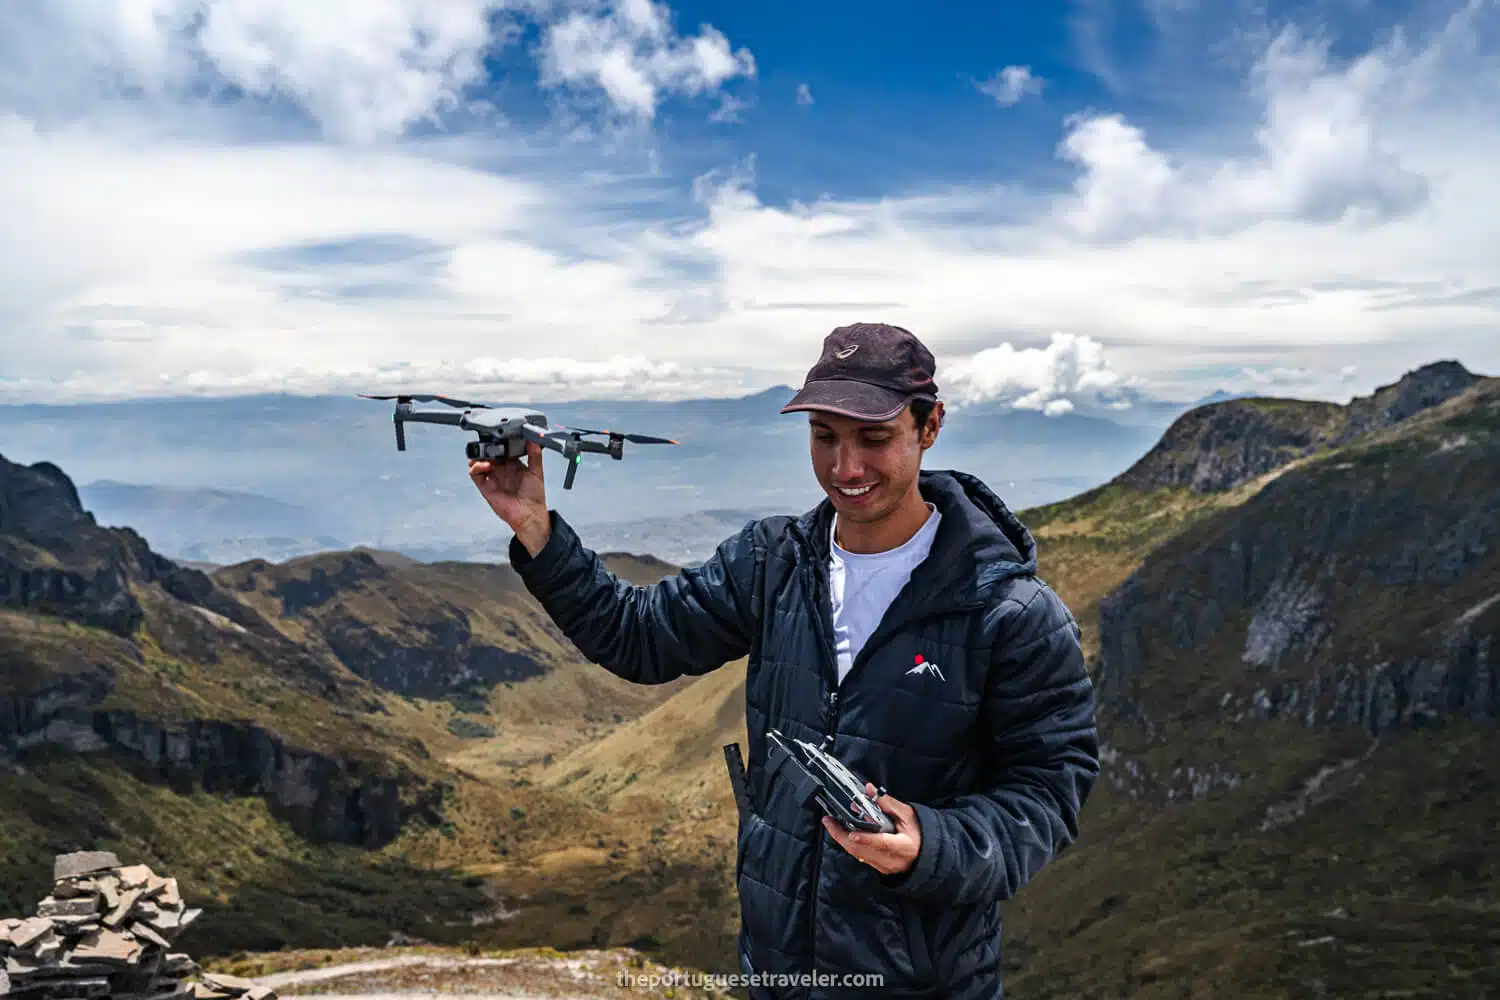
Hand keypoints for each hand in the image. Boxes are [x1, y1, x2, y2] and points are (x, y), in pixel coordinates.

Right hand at [469, 441, 550, 555]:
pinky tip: (485, 465)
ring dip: (479, 456)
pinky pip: (475, 474)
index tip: (501, 436)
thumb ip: (535, 455)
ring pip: (478, 462)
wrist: (530, 514)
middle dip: (487, 447)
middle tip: (492, 444)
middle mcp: (501, 470)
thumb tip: (533, 439)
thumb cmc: (534, 496)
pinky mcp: (485, 487)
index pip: (502, 449)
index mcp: (512, 465)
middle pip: (488, 454)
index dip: (500, 442)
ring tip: (487, 454)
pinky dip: (476, 467)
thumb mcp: (537, 471)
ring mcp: (492, 478)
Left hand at [821, 783, 920, 874]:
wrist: (929, 854)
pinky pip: (861, 856)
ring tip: (832, 824)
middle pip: (861, 850)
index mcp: (902, 846)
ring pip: (858, 854)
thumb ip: (887, 803)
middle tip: (829, 822)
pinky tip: (844, 833)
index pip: (881, 843)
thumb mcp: (908, 815)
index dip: (866, 839)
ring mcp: (884, 866)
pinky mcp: (879, 868)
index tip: (852, 833)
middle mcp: (891, 860)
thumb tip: (870, 790)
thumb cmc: (921, 833)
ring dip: (843, 839)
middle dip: (841, 836)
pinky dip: (851, 844)